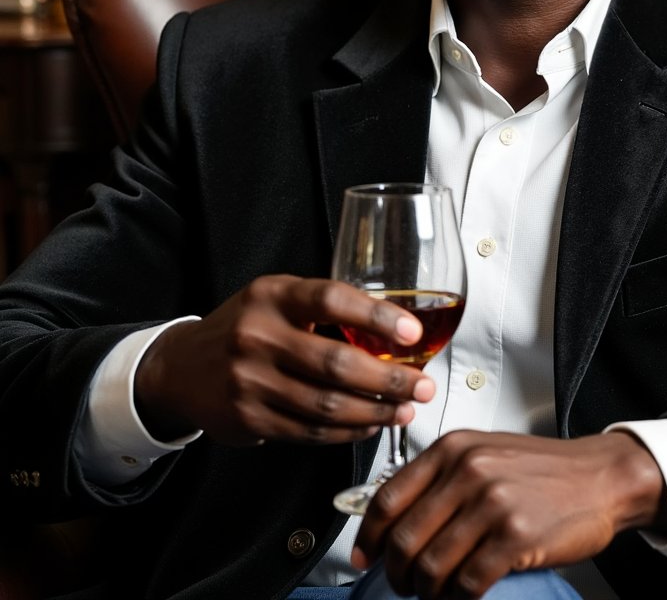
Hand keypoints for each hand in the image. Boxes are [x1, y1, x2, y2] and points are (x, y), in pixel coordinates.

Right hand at [134, 274, 434, 444]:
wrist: (181, 367)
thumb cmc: (246, 326)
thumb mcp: (277, 298)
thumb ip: (326, 307)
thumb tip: (395, 330)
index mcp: (272, 296)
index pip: (330, 300)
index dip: (376, 317)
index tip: (413, 332)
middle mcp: (257, 336)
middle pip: (335, 364)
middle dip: (389, 379)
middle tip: (422, 385)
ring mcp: (249, 381)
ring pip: (326, 405)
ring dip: (375, 411)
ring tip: (405, 408)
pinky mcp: (248, 419)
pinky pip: (310, 431)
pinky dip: (348, 431)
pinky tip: (371, 423)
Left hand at [354, 430, 666, 599]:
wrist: (599, 476)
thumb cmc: (542, 469)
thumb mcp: (484, 453)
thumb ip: (442, 476)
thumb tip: (395, 517)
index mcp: (453, 448)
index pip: (388, 498)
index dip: (368, 537)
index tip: (364, 557)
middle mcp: (468, 471)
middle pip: (404, 539)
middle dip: (396, 574)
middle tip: (405, 585)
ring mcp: (492, 504)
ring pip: (431, 567)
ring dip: (428, 591)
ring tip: (437, 592)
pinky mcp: (517, 537)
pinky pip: (468, 584)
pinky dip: (460, 599)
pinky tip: (466, 596)